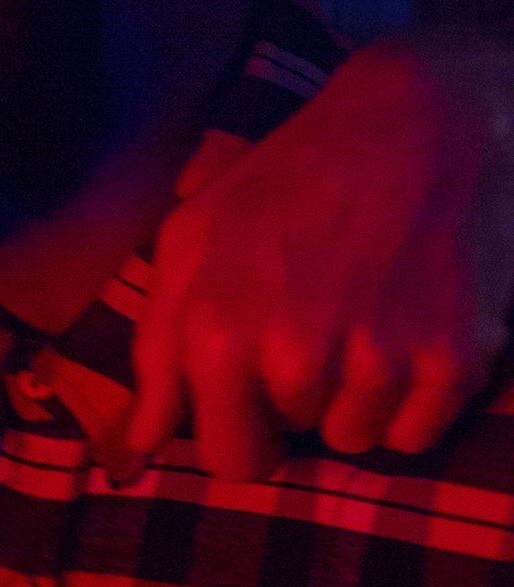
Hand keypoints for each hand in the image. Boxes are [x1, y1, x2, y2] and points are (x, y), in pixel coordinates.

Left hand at [133, 33, 513, 476]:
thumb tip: (134, 447)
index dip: (241, 431)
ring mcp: (377, 363)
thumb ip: (156, 353)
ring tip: (360, 318)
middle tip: (313, 330)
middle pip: (296, 443)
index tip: (255, 397)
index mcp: (217, 335)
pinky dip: (413, 399)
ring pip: (357, 438)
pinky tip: (405, 332)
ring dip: (356, 397)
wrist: (413, 126)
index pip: (227, 460)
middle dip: (296, 404)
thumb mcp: (192, 243)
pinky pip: (417, 434)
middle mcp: (295, 359)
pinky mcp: (452, 360)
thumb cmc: (286, 181)